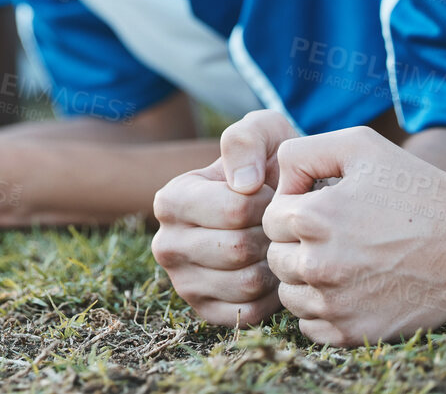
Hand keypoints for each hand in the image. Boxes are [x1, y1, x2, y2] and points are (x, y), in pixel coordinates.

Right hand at [151, 110, 295, 326]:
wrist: (276, 205)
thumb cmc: (267, 166)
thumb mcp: (261, 132)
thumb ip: (247, 139)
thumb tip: (242, 185)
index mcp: (170, 200)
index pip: (234, 210)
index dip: (268, 202)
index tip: (272, 192)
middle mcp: (166, 245)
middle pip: (239, 249)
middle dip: (271, 235)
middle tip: (279, 223)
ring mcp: (183, 283)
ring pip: (247, 283)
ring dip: (275, 264)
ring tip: (277, 243)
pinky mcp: (206, 313)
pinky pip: (251, 312)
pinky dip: (272, 295)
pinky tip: (272, 270)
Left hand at [263, 126, 445, 343]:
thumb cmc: (415, 188)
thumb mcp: (359, 146)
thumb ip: (302, 151)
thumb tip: (276, 180)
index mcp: (312, 218)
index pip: (270, 218)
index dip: (295, 209)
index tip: (326, 206)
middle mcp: (317, 265)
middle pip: (275, 256)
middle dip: (297, 243)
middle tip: (337, 234)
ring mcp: (334, 304)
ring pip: (288, 293)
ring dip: (305, 278)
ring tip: (343, 259)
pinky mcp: (352, 332)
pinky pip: (309, 324)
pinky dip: (321, 309)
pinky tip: (349, 287)